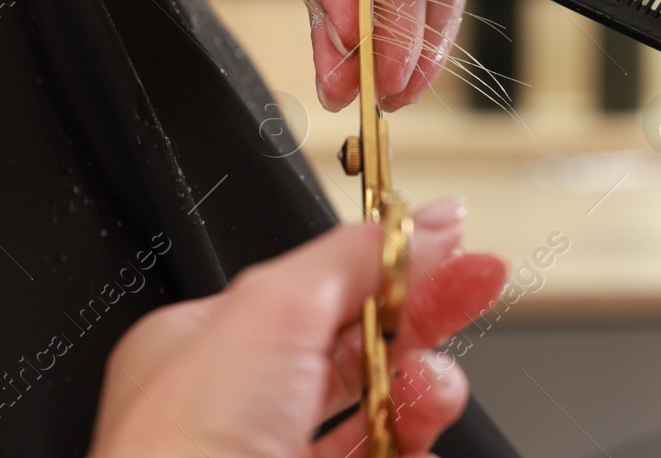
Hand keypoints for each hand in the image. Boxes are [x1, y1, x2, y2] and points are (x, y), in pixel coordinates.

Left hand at [87, 200, 504, 457]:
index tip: (451, 245)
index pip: (316, 285)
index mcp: (205, 345)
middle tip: (478, 286)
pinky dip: (413, 451)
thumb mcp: (272, 310)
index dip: (388, 263)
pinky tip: (420, 448)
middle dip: (423, 319)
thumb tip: (421, 225)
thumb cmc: (182, 448)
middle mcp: (237, 408)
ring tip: (433, 391)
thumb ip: (352, 258)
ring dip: (424, 391)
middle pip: (357, 345)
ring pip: (379, 414)